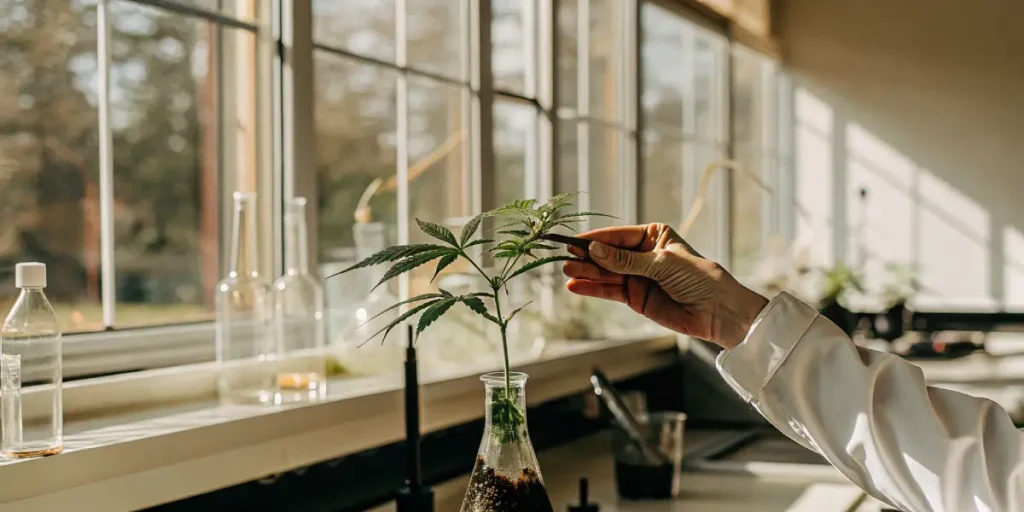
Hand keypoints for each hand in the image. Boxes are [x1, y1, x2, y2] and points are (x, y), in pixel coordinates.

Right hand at [561, 224, 767, 348]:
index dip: (596, 239)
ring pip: (606, 273)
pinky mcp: (636, 297)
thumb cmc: (699, 278)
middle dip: (588, 257)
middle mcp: (643, 254)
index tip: (575, 242)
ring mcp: (638, 276)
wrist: (717, 311)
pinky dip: (593, 289)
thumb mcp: (661, 264)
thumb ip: (625, 260)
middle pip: (609, 254)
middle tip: (566, 258)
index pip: (619, 235)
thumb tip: (594, 250)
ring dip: (587, 273)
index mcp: (654, 236)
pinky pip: (610, 291)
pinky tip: (577, 286)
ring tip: (567, 273)